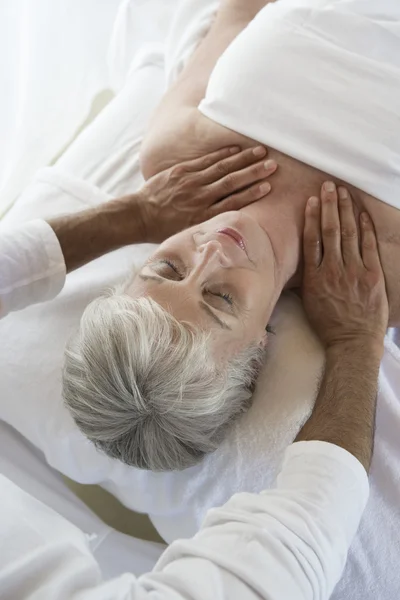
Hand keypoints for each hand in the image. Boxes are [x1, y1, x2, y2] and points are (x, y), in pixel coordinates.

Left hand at [137, 146, 276, 241]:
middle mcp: (199, 198)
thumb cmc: (165, 229)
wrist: (139, 216)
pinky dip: (221, 155)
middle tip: (272, 165)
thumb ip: (209, 227)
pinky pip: (205, 161)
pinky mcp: (181, 172)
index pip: (232, 202)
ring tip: (260, 152)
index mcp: (203, 216)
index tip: (268, 186)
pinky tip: (236, 150)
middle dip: (253, 172)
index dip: (252, 193)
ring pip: (221, 168)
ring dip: (242, 159)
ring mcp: (190, 183)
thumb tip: (231, 226)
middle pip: (231, 182)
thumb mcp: (189, 234)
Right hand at [302, 182, 388, 353]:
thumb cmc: (328, 325)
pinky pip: (369, 247)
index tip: (312, 200)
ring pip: (349, 234)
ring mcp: (354, 271)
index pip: (312, 240)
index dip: (312, 217)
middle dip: (330, 206)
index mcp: (315, 277)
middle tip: (329, 186)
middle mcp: (333, 270)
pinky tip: (362, 214)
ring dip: (346, 211)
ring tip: (345, 193)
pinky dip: (366, 229)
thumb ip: (306, 279)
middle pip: (330, 231)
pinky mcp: (372, 276)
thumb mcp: (308, 302)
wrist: (352, 341)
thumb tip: (302, 263)